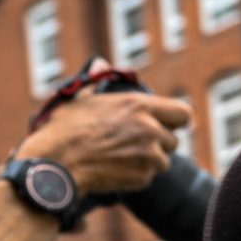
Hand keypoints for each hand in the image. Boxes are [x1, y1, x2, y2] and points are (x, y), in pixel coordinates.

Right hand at [16, 74, 189, 198]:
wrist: (57, 162)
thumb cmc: (64, 129)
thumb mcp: (80, 98)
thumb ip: (97, 82)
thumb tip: (100, 63)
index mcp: (139, 106)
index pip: (183, 113)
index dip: (176, 120)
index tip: (170, 124)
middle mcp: (150, 129)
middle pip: (174, 141)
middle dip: (159, 144)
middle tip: (136, 143)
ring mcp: (149, 156)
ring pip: (162, 162)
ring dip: (148, 162)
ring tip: (121, 156)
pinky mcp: (142, 177)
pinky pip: (147, 177)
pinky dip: (135, 176)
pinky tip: (114, 168)